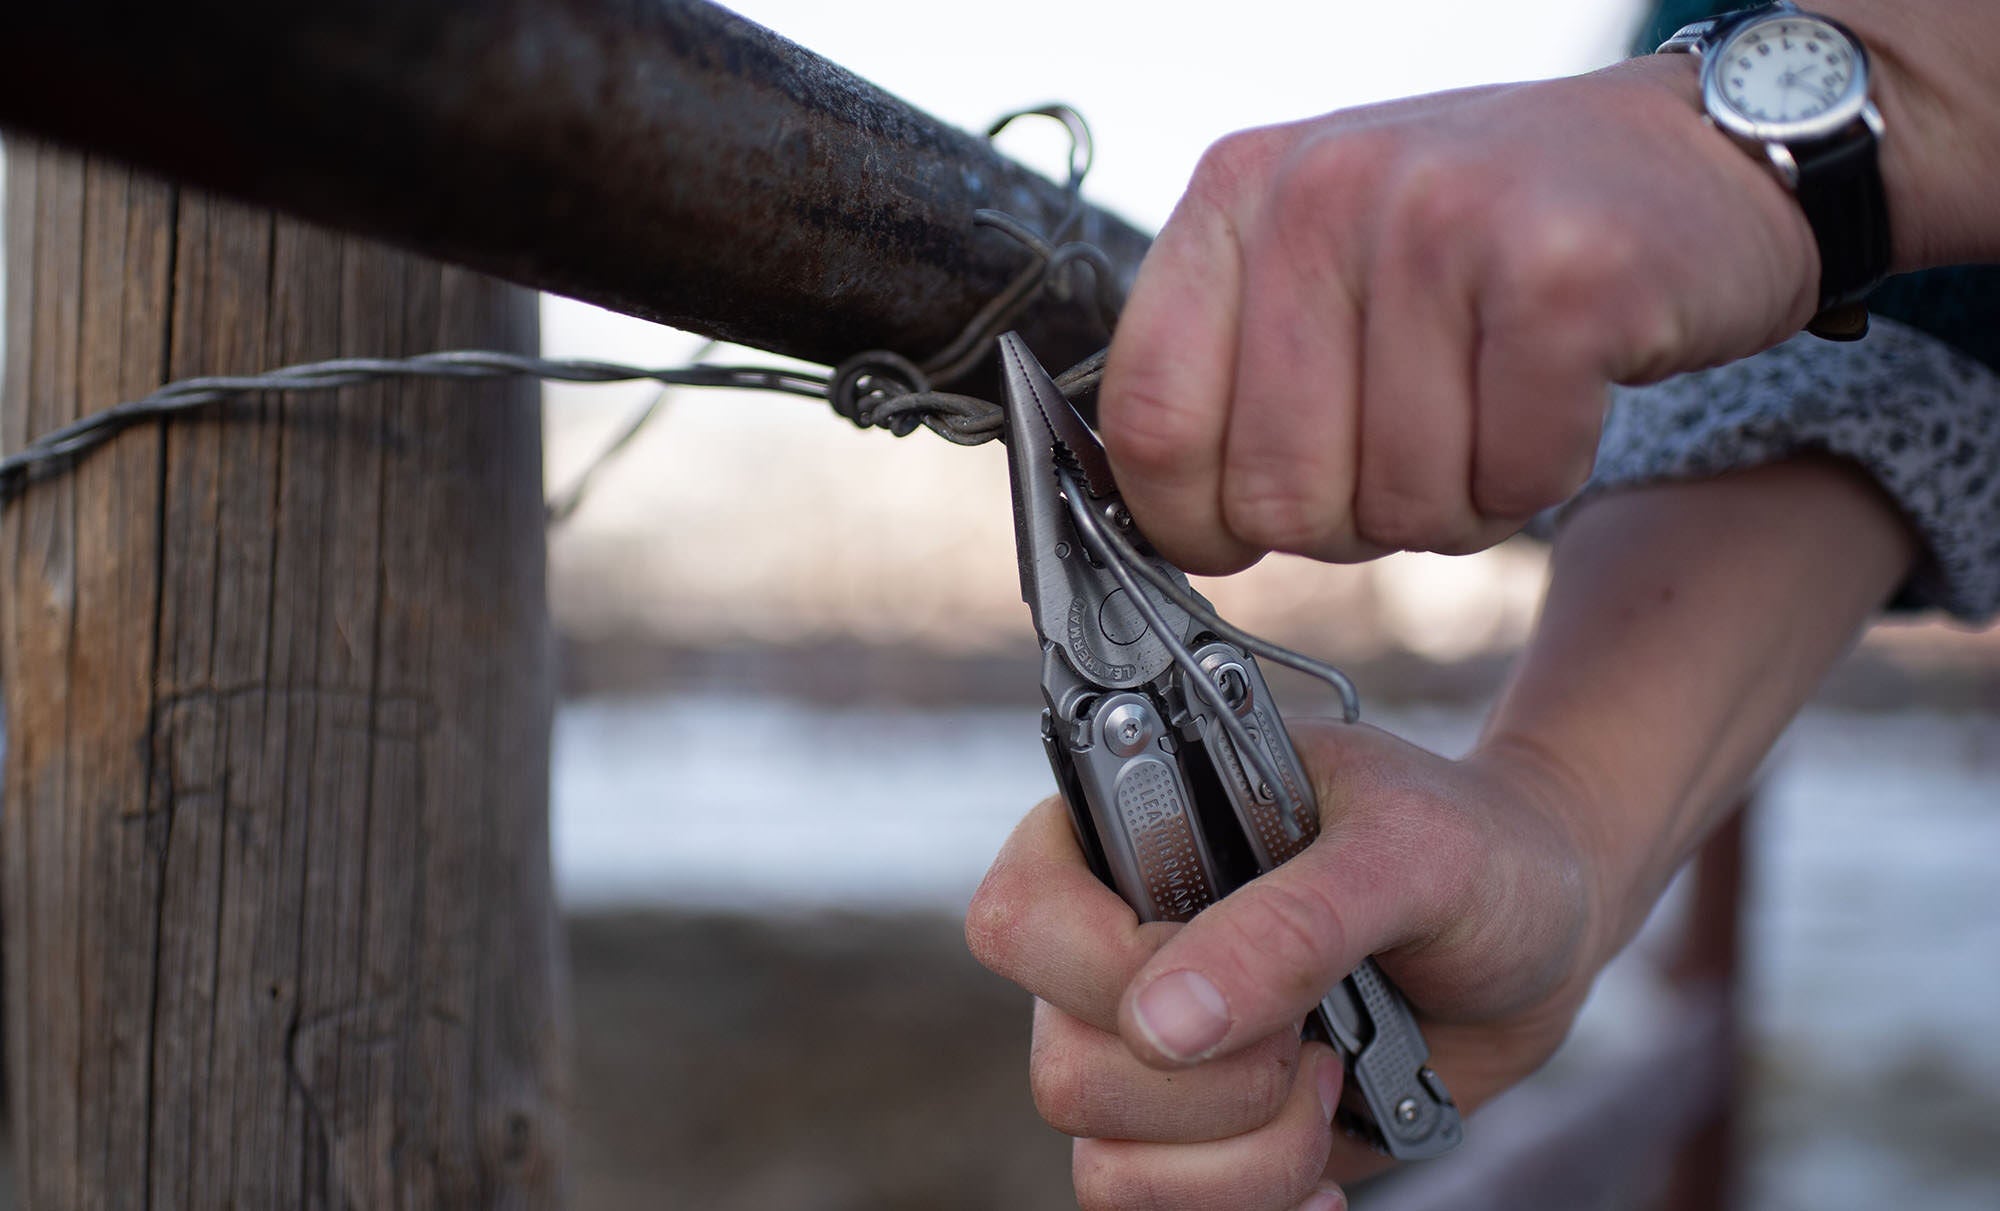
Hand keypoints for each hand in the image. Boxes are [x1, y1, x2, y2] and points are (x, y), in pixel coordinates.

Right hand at [966, 721, 1604, 1209]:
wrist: (1542, 929)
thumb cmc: (1475, 852)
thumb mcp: (1410, 857)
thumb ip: (1291, 925)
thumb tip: (1164, 1022)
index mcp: (1130, 832)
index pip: (1020, 918)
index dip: (1109, 971)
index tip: (1243, 971)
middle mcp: (1117, 946)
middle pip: (1064, 1068)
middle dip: (1217, 1084)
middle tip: (1318, 1030)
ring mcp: (1154, 1050)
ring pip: (1106, 1164)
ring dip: (1246, 1157)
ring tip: (1334, 1084)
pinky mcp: (1200, 1136)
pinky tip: (1326, 1182)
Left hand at [1100, 56, 1819, 572]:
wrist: (1697, 154)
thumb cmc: (1483, 236)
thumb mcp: (1322, 260)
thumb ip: (1229, 369)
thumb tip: (1157, 523)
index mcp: (1238, 193)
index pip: (1149, 422)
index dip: (1190, 521)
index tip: (1240, 535)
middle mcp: (1324, 194)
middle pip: (1274, 496)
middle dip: (1347, 523)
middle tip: (1411, 452)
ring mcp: (1443, 223)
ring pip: (1398, 506)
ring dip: (1455, 502)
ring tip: (1490, 409)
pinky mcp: (1564, 278)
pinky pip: (1513, 480)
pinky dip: (1540, 477)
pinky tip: (1558, 397)